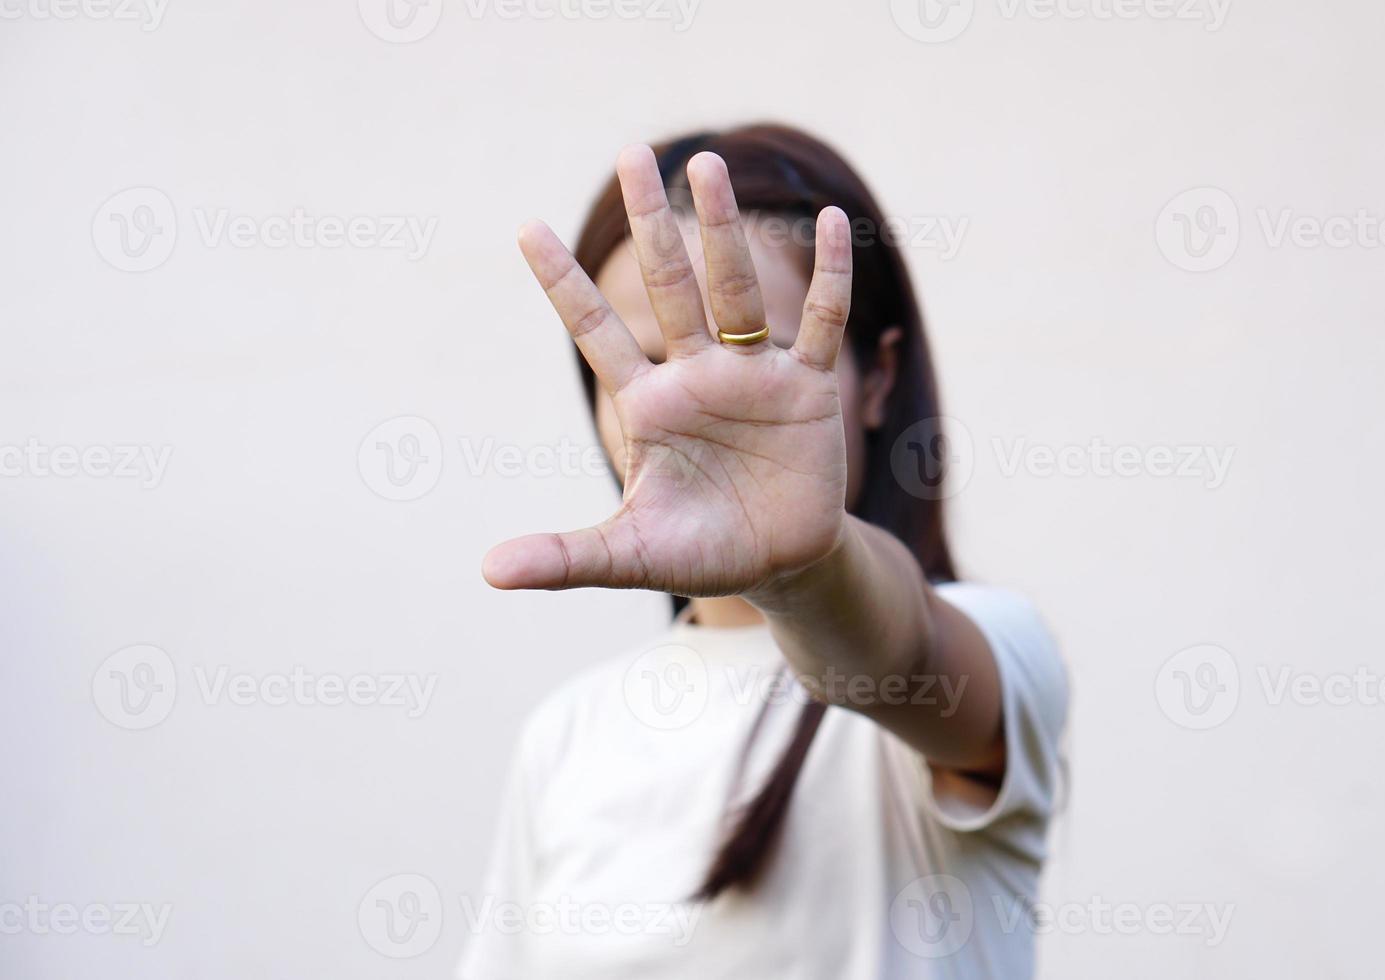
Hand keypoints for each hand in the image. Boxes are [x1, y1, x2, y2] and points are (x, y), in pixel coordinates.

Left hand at [483, 145, 853, 595]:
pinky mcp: (808, 390)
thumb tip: (488, 572)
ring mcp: (753, 376)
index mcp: (649, 405)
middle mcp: (697, 375)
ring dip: (723, 229)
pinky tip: (834, 224)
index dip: (564, 283)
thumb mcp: (629, 556)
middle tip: (633, 152)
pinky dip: (829, 279)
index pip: (597, 331)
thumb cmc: (700, 552)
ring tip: (707, 164)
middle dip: (652, 224)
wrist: (779, 566)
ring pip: (736, 290)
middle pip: (670, 286)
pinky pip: (820, 325)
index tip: (524, 227)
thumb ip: (566, 557)